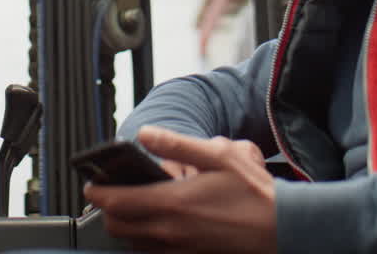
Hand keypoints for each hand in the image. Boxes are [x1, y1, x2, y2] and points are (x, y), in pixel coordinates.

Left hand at [83, 126, 277, 253]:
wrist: (284, 229)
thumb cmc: (255, 193)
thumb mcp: (219, 155)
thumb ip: (177, 145)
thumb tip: (145, 135)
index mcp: (172, 203)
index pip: (115, 203)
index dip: (97, 193)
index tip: (92, 183)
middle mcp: (170, 232)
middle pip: (117, 227)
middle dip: (108, 210)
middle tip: (112, 193)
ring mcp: (179, 250)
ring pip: (133, 243)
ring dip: (127, 225)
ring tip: (136, 205)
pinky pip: (154, 253)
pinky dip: (147, 239)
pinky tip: (161, 222)